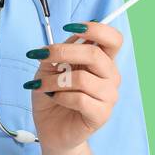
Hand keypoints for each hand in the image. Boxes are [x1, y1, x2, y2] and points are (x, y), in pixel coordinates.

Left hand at [25, 20, 121, 154]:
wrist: (50, 128)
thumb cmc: (53, 95)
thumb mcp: (50, 68)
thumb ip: (59, 52)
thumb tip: (65, 39)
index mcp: (102, 60)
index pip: (113, 38)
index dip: (95, 28)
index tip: (70, 27)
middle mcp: (110, 76)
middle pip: (95, 54)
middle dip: (63, 52)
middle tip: (42, 56)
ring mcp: (109, 96)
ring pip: (83, 79)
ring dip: (55, 80)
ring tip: (42, 85)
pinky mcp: (101, 115)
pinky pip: (81, 99)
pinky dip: (61, 96)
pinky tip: (54, 98)